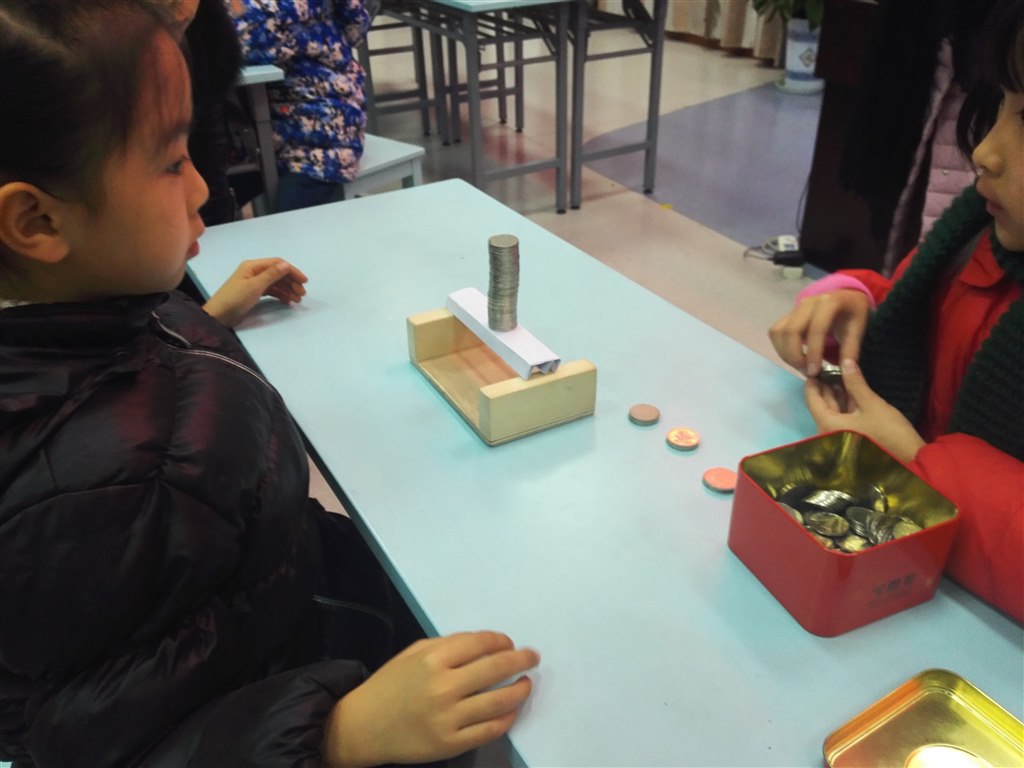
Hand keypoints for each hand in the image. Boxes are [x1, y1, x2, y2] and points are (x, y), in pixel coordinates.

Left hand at [202, 258, 307, 327]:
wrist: (219, 316)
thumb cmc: (235, 299)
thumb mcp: (255, 286)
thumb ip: (272, 275)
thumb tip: (287, 265)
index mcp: (253, 266)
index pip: (277, 264)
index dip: (292, 271)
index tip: (304, 282)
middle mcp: (254, 272)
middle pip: (278, 273)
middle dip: (291, 282)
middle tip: (302, 294)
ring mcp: (254, 282)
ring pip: (276, 283)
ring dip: (287, 290)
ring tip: (297, 300)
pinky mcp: (253, 293)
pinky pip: (271, 291)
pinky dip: (280, 295)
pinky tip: (287, 301)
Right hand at [322, 631, 540, 767]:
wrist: (363, 726)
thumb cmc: (390, 685)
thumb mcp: (413, 654)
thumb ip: (448, 646)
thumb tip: (486, 644)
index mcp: (433, 659)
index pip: (481, 643)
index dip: (502, 641)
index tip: (510, 643)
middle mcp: (443, 687)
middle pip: (496, 668)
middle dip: (521, 660)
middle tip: (533, 657)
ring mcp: (448, 718)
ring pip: (500, 701)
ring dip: (520, 689)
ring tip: (527, 683)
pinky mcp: (451, 743)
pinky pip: (490, 730)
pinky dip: (507, 718)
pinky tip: (511, 709)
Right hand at [769, 290, 870, 376]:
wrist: (845, 298)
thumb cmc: (853, 314)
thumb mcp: (859, 329)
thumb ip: (850, 350)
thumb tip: (844, 372)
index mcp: (829, 302)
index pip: (816, 329)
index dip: (813, 352)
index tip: (815, 372)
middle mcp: (808, 302)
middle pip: (791, 331)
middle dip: (795, 356)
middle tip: (806, 371)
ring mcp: (795, 308)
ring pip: (778, 332)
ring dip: (785, 353)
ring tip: (800, 365)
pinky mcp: (787, 315)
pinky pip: (775, 333)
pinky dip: (780, 348)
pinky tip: (794, 357)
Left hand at [805, 358, 925, 462]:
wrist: (909, 460)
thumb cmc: (889, 432)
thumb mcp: (872, 404)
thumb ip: (855, 383)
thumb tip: (846, 361)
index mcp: (827, 425)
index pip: (812, 400)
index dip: (813, 382)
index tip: (815, 368)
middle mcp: (827, 433)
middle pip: (822, 406)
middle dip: (826, 387)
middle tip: (829, 368)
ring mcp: (837, 438)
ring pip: (833, 412)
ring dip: (837, 396)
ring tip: (840, 375)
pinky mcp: (849, 439)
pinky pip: (841, 419)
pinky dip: (845, 407)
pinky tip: (850, 392)